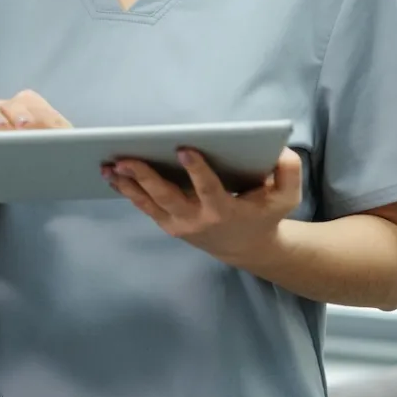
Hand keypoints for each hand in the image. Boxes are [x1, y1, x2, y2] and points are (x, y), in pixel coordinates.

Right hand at [0, 89, 71, 175]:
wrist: (3, 178)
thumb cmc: (33, 167)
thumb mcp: (51, 160)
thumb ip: (60, 144)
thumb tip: (75, 138)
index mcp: (29, 110)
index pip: (30, 103)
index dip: (32, 114)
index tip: (31, 127)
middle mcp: (6, 110)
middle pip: (10, 104)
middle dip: (14, 115)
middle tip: (18, 131)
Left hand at [104, 148, 302, 262]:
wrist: (246, 248)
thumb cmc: (265, 214)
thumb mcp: (287, 197)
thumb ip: (288, 172)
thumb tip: (278, 151)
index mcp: (225, 210)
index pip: (208, 189)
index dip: (196, 170)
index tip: (184, 148)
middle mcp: (197, 219)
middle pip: (167, 196)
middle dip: (145, 177)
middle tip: (125, 158)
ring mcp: (179, 224)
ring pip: (149, 203)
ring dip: (127, 185)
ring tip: (108, 166)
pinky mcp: (168, 224)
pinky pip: (144, 207)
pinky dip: (128, 191)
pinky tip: (112, 175)